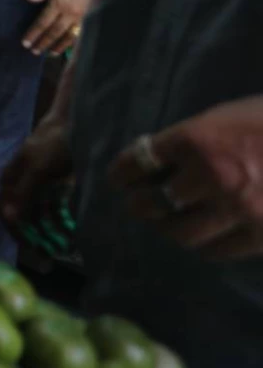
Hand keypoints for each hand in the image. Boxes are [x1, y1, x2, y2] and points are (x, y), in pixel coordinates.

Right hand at [0, 114, 73, 237]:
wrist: (71, 126)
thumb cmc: (49, 144)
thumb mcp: (36, 168)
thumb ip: (23, 194)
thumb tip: (9, 219)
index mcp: (11, 183)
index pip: (8, 214)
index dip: (18, 233)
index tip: (32, 249)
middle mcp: (23, 189)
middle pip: (25, 219)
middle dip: (37, 238)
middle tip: (52, 255)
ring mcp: (40, 190)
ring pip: (42, 218)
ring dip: (51, 233)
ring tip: (64, 246)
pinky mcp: (57, 190)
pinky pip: (57, 211)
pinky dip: (63, 221)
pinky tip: (71, 229)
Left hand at [23, 0, 96, 54]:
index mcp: (58, 4)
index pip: (43, 23)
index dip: (33, 34)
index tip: (25, 43)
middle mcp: (69, 13)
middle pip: (53, 32)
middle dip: (43, 43)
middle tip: (34, 52)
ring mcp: (79, 17)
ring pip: (67, 36)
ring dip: (58, 46)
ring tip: (49, 54)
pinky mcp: (87, 18)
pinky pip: (78, 33)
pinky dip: (71, 42)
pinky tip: (66, 47)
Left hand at [109, 96, 262, 260]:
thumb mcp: (226, 116)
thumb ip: (192, 139)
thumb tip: (160, 160)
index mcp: (196, 138)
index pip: (139, 161)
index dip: (123, 172)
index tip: (119, 179)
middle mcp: (210, 175)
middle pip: (153, 202)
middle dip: (140, 204)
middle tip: (138, 205)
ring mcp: (237, 208)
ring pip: (181, 232)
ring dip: (169, 228)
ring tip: (168, 224)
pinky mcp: (261, 234)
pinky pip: (218, 250)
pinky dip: (206, 245)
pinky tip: (205, 238)